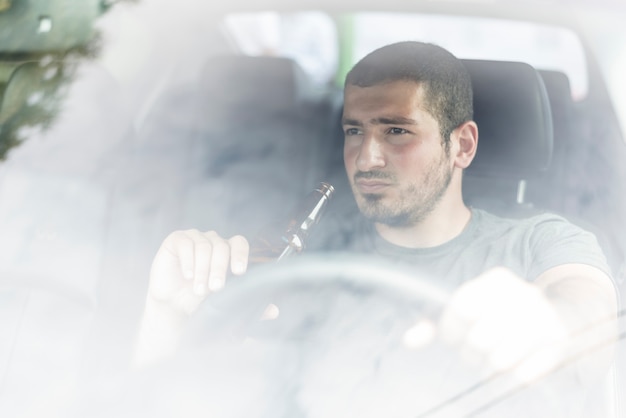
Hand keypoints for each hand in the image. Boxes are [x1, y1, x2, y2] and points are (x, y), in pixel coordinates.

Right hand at [148, 229, 249, 315]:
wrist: (172, 305)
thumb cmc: (199, 300)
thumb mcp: (223, 304)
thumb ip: (246, 305)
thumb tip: (274, 311)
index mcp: (227, 251)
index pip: (239, 243)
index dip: (240, 254)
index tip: (239, 271)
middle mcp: (213, 241)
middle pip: (222, 247)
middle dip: (219, 269)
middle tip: (216, 288)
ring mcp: (195, 238)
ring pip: (204, 247)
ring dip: (202, 270)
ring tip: (198, 289)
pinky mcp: (176, 239)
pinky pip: (185, 243)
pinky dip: (188, 261)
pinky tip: (187, 275)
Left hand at [439, 268, 568, 381]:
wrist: (548, 319)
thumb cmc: (491, 318)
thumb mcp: (460, 314)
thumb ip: (429, 325)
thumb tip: (410, 340)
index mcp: (496, 280)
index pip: (462, 308)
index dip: (452, 330)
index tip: (456, 337)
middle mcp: (523, 293)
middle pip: (479, 339)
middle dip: (470, 353)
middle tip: (474, 353)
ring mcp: (544, 318)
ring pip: (499, 360)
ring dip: (488, 367)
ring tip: (490, 362)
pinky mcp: (557, 344)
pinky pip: (524, 374)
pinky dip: (511, 377)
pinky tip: (510, 372)